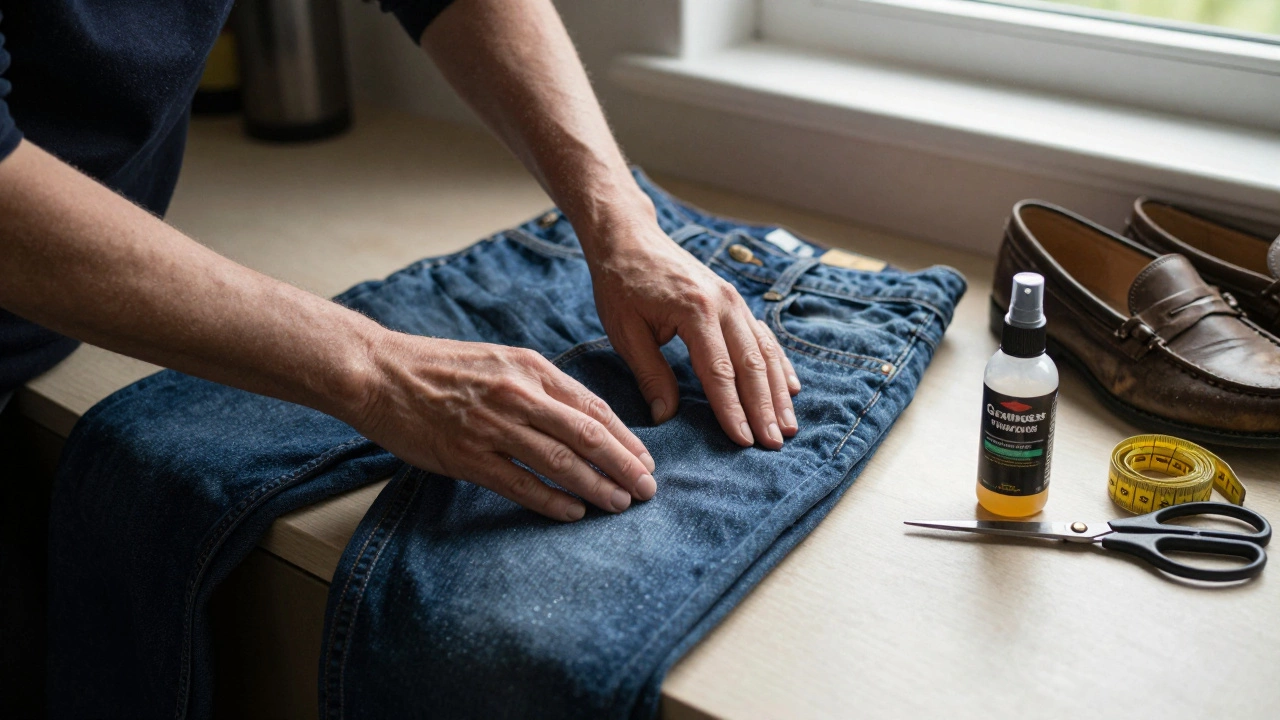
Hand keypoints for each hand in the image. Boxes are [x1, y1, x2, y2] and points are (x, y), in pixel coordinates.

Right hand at [352, 332, 656, 521]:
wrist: (379, 372)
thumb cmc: (439, 367)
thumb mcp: (499, 359)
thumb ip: (538, 385)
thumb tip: (580, 416)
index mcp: (530, 368)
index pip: (592, 407)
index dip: (624, 437)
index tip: (645, 459)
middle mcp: (517, 394)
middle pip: (586, 435)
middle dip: (623, 465)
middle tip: (648, 489)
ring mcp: (492, 426)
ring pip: (560, 462)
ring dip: (596, 486)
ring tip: (620, 504)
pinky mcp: (467, 456)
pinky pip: (520, 484)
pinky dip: (551, 501)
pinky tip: (574, 513)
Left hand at [585, 216, 800, 448]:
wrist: (629, 238)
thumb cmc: (621, 284)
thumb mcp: (626, 331)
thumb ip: (649, 374)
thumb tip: (665, 417)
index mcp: (695, 311)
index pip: (720, 371)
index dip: (733, 409)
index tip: (744, 440)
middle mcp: (723, 303)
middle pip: (751, 364)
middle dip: (764, 408)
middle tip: (774, 444)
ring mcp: (733, 300)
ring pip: (764, 351)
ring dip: (777, 391)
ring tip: (788, 425)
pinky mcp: (734, 301)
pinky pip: (763, 336)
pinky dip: (778, 363)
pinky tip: (789, 387)